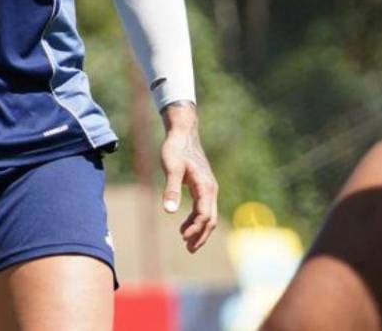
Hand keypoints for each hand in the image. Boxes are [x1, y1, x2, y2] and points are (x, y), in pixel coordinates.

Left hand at [159, 101, 217, 252]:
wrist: (182, 133)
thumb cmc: (175, 149)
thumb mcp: (171, 168)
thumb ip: (171, 189)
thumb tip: (170, 211)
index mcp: (206, 187)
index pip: (205, 215)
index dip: (196, 229)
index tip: (184, 238)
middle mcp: (211, 190)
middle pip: (210, 219)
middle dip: (201, 235)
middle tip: (189, 249)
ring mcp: (208, 188)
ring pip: (208, 215)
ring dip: (199, 229)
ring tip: (186, 242)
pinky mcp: (202, 186)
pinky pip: (203, 208)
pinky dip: (195, 219)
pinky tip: (184, 224)